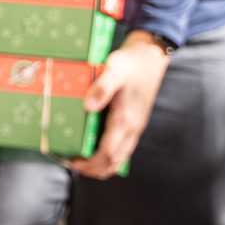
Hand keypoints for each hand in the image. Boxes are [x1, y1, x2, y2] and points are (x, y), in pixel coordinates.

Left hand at [69, 32, 170, 177]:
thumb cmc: (131, 62)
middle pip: (114, 160)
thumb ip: (102, 87)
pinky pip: (123, 147)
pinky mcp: (134, 121)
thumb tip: (88, 107)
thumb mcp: (114, 69)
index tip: (74, 163)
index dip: (91, 163)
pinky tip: (96, 149)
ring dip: (103, 164)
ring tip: (83, 161)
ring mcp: (135, 126)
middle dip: (95, 169)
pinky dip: (109, 155)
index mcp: (126, 119)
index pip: (108, 152)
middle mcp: (133, 127)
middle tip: (74, 165)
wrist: (151, 55)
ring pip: (120, 156)